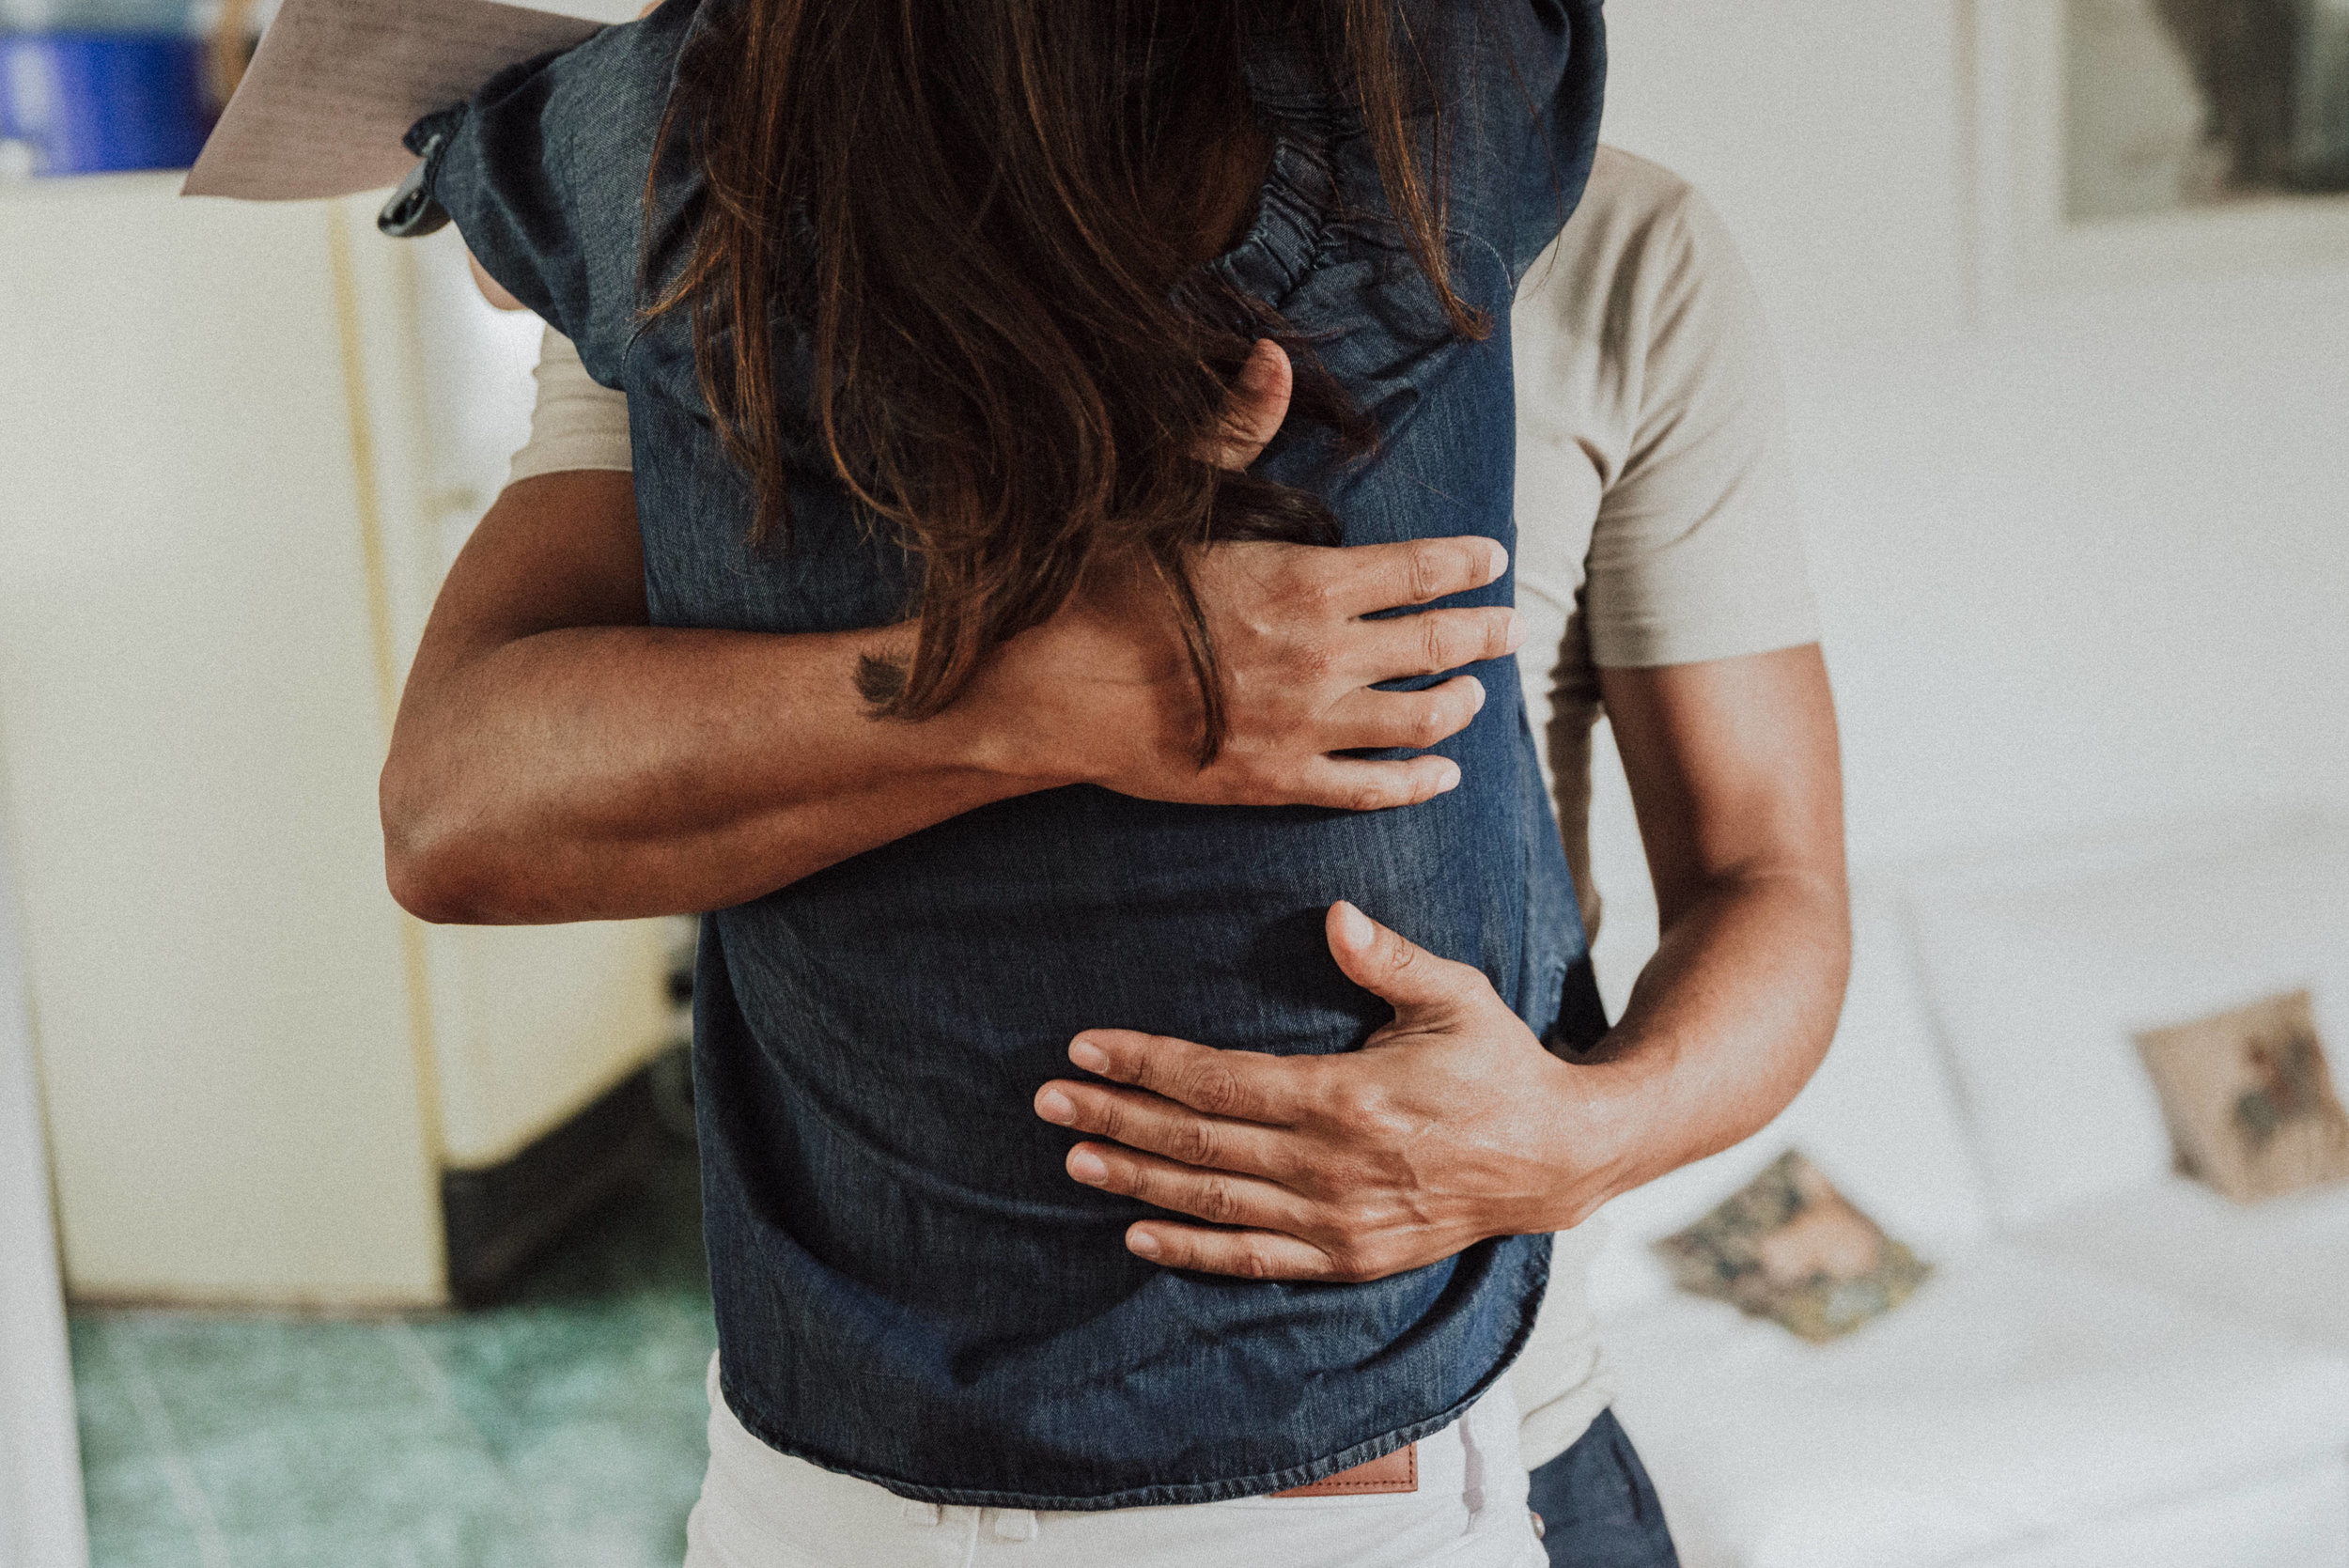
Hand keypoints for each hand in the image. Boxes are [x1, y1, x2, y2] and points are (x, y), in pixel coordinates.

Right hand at [962, 342, 1525, 810]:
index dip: (1467, 564)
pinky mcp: (1279, 782)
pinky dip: (1417, 782)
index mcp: (1305, 581)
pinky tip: (1442, 773)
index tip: (1494, 560)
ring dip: (1460, 703)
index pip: (1419, 570)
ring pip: (1419, 719)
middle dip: (1484, 633)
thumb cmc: (1106, 592)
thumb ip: (1236, 431)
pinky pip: (1371, 790)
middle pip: (1436, 644)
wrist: (1051, 694)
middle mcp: (1323, 656)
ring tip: (1476, 692)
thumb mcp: (1174, 499)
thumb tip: (1272, 356)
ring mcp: (1306, 726)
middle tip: (1512, 626)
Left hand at [1032, 902, 1638, 1280]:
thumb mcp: (1455, 995)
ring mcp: (1337, 1221)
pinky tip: (1138, 1236)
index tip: (1086, 1047)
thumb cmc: (1497, 1063)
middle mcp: (1331, 1167)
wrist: (1554, 1157)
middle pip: (1199, 1142)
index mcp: (1347, 1098)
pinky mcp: (1349, 1258)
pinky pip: (1254, 1259)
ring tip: (1075, 1155)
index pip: (1220, 1081)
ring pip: (1215, 1202)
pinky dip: (1193, 1251)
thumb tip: (1334, 915)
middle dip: (1117, 1116)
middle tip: (1049, 1099)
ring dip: (1137, 1179)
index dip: (1147, 1064)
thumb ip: (1387, 959)